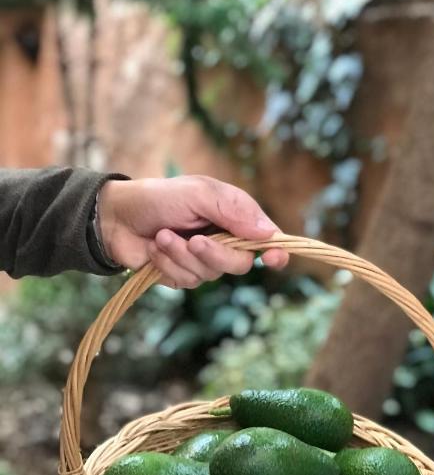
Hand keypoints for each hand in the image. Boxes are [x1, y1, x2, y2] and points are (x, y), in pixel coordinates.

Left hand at [98, 175, 288, 288]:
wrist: (116, 216)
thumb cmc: (159, 197)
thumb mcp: (199, 193)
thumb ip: (233, 211)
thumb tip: (268, 233)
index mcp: (234, 217)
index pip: (267, 239)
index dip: (276, 251)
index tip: (273, 258)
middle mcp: (224, 241)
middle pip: (241, 264)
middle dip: (216, 255)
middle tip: (194, 240)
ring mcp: (204, 260)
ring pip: (211, 274)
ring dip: (183, 256)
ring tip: (162, 236)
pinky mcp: (183, 275)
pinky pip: (188, 281)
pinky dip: (169, 264)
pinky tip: (156, 249)